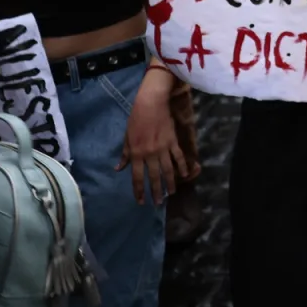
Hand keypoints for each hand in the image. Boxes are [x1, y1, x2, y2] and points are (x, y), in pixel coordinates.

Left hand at [118, 72, 187, 205]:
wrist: (151, 104)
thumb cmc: (136, 119)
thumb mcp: (127, 137)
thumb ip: (125, 154)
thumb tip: (119, 169)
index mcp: (136, 154)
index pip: (137, 177)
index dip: (139, 191)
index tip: (141, 201)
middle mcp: (150, 155)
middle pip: (154, 177)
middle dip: (155, 192)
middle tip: (157, 203)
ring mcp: (163, 149)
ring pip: (168, 170)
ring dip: (169, 183)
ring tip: (171, 193)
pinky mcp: (173, 142)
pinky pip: (178, 157)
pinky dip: (182, 166)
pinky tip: (186, 174)